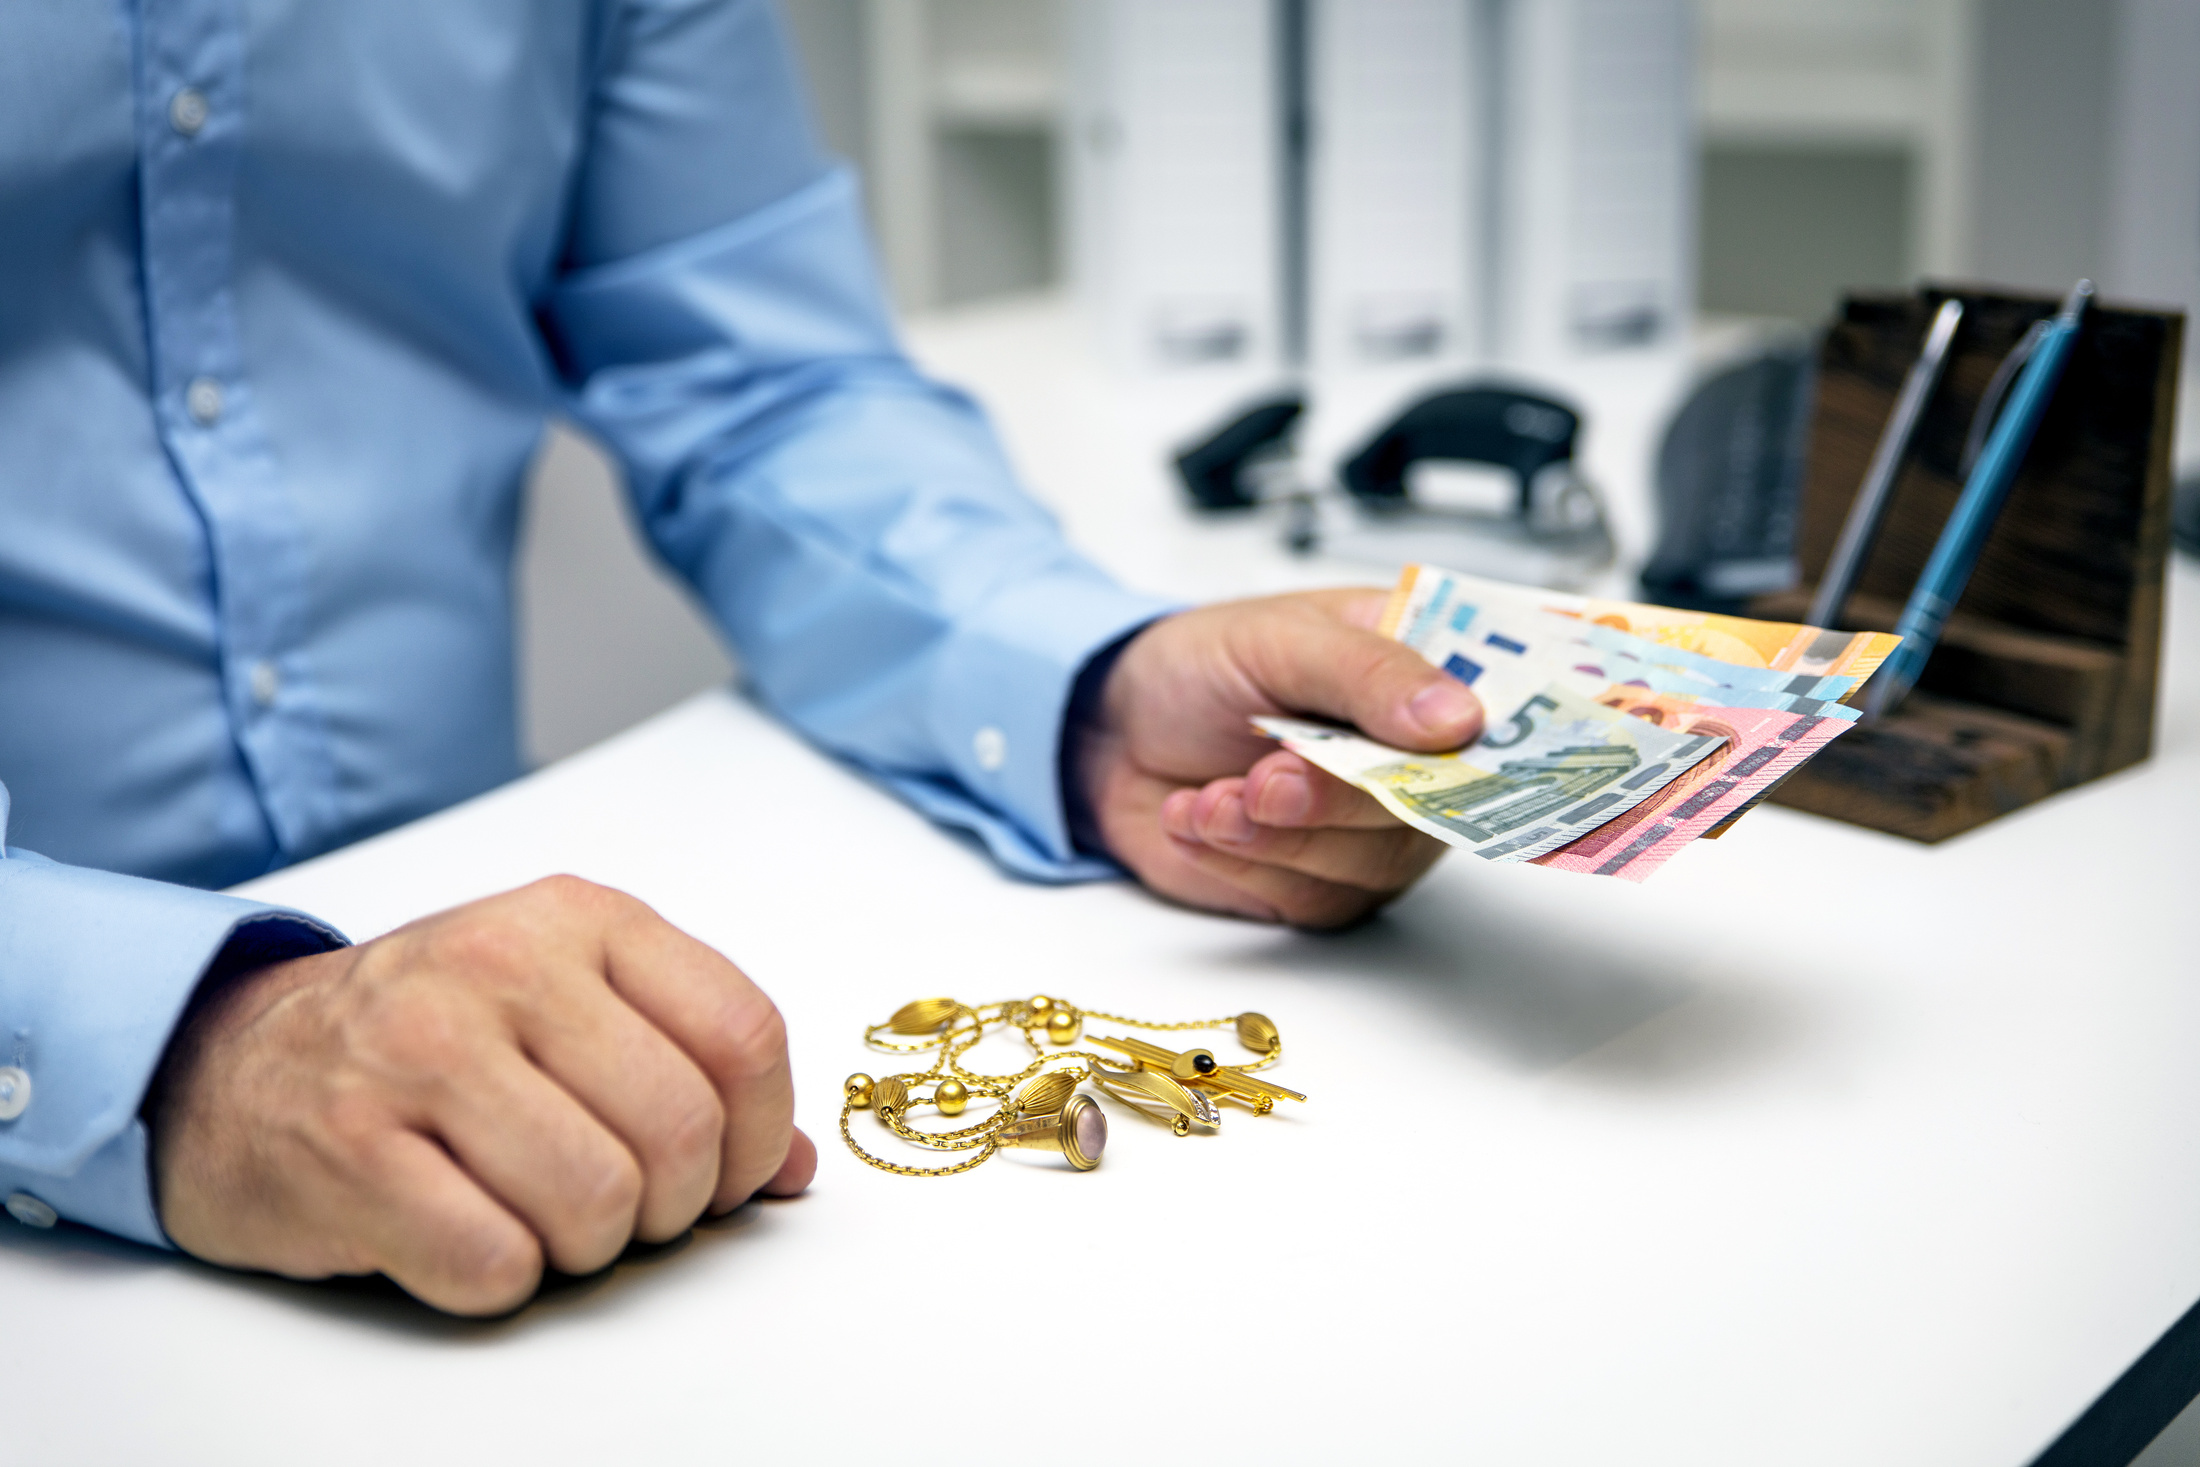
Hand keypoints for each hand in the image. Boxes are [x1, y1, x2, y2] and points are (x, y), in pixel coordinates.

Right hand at [146, 876, 813, 1314]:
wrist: (235, 1063)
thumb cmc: (428, 1038)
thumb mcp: (568, 1004)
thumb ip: (689, 1065)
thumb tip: (797, 1165)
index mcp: (580, 918)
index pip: (744, 1033)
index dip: (761, 1133)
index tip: (734, 1174)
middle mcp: (503, 965)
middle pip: (681, 1130)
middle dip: (673, 1206)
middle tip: (627, 1208)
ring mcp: (420, 1051)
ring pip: (598, 1202)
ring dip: (587, 1246)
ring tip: (542, 1217)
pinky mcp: (349, 1147)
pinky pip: (495, 1262)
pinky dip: (499, 1279)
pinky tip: (465, 1235)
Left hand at [1077, 588, 1482, 927]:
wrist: (1108, 731)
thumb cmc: (1199, 665)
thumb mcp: (1279, 638)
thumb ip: (1368, 673)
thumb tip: (1460, 717)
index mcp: (1424, 672)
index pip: (1510, 713)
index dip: (1513, 742)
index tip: (1465, 749)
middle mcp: (1414, 760)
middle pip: (1439, 805)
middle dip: (1341, 798)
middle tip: (1269, 779)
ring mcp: (1371, 829)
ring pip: (1370, 862)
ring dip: (1278, 835)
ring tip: (1213, 797)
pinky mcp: (1318, 883)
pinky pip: (1310, 897)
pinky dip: (1243, 863)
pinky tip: (1197, 818)